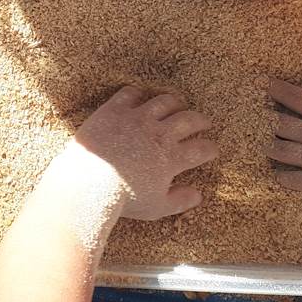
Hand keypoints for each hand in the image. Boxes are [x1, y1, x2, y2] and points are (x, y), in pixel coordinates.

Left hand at [53, 86, 217, 221]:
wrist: (89, 183)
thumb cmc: (122, 199)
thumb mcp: (156, 207)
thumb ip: (179, 201)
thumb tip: (198, 196)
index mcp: (171, 157)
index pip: (200, 149)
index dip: (210, 149)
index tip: (213, 149)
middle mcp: (159, 133)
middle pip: (188, 120)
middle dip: (201, 121)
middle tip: (205, 122)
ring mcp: (137, 118)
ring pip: (163, 102)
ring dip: (175, 102)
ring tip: (179, 103)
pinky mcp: (115, 110)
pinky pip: (130, 94)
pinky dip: (137, 94)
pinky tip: (140, 96)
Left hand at [266, 62, 301, 203]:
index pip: (293, 97)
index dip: (276, 90)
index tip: (264, 85)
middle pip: (279, 125)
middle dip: (266, 121)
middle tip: (257, 118)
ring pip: (280, 152)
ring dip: (269, 148)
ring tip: (263, 145)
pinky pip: (294, 180)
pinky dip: (282, 177)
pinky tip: (277, 175)